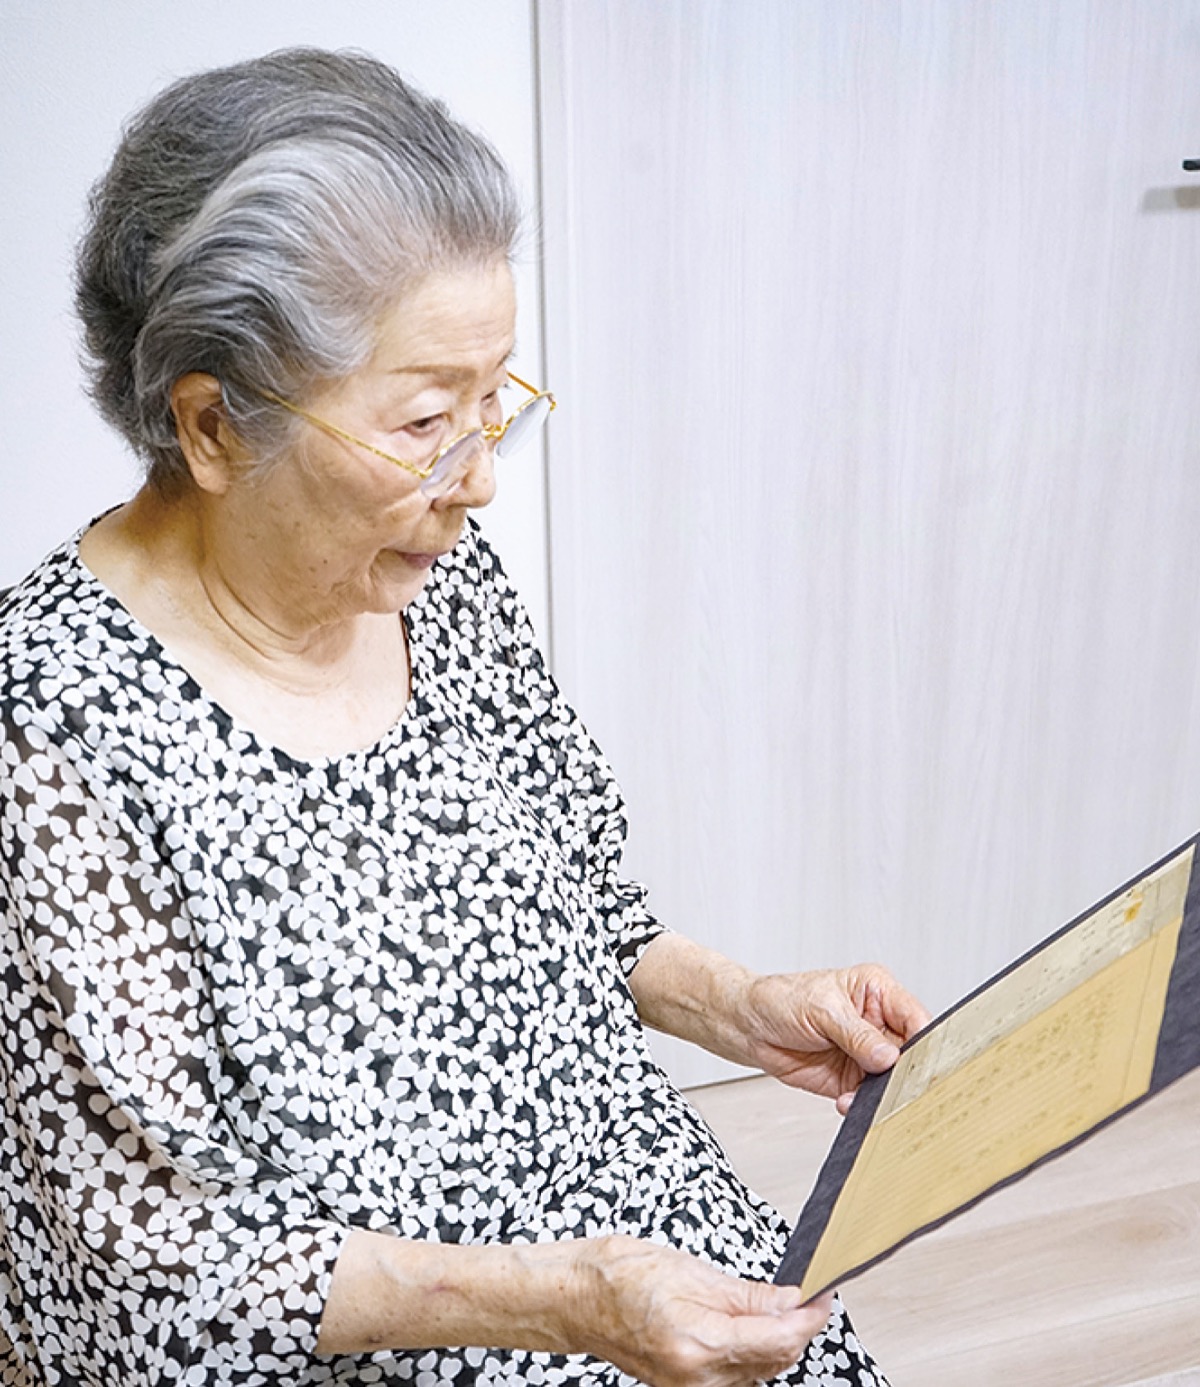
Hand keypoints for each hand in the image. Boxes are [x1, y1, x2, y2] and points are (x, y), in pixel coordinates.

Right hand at [569, 1236, 832, 1386]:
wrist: (575, 1298)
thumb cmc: (620, 1275)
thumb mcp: (690, 1270)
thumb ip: (747, 1294)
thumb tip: (791, 1300)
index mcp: (700, 1343)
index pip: (779, 1339)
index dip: (810, 1318)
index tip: (824, 1296)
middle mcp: (698, 1378)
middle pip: (774, 1361)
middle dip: (797, 1328)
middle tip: (807, 1294)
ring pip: (758, 1372)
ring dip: (776, 1342)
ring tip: (778, 1306)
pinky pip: (735, 1377)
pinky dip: (751, 1353)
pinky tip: (748, 1327)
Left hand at [743, 964, 929, 1112]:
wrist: (748, 1026)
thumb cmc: (780, 1000)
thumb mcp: (821, 1009)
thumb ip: (858, 1034)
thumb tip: (888, 1056)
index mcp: (876, 991)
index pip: (914, 1016)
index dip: (923, 1040)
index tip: (920, 1061)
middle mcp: (876, 1023)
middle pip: (910, 1052)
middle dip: (905, 1072)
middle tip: (897, 1085)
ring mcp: (865, 1053)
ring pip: (892, 1079)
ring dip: (883, 1093)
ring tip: (868, 1097)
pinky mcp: (851, 1078)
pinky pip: (868, 1097)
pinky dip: (862, 1105)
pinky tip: (848, 1102)